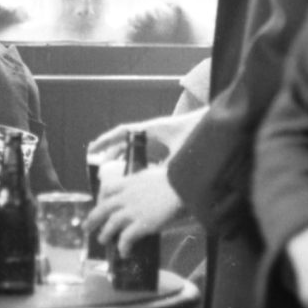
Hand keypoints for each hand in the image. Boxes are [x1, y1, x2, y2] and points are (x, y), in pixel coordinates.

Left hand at [84, 164, 183, 256]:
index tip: (100, 203)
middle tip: (86, 227)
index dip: (101, 197)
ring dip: (105, 234)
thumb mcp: (154, 174)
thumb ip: (147, 181)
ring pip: (111, 224)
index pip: (108, 188)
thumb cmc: (175, 179)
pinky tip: (124, 253)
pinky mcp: (141, 224)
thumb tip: (150, 184)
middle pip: (103, 208)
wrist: (183, 185)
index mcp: (130, 182)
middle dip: (93, 218)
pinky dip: (122, 247)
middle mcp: (127, 196)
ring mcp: (133, 211)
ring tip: (102, 241)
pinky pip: (126, 238)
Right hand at [86, 108, 206, 165]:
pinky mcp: (165, 143)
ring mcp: (158, 136)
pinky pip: (145, 150)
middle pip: (125, 139)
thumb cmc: (198, 132)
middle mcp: (152, 131)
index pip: (123, 132)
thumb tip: (155, 184)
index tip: (94, 148)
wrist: (214, 123)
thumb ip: (169, 168)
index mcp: (152, 129)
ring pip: (133, 145)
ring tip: (110, 170)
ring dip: (122, 155)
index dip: (107, 139)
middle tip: (99, 165)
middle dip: (111, 150)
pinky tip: (134, 172)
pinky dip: (137, 158)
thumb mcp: (182, 153)